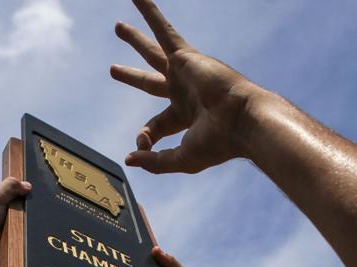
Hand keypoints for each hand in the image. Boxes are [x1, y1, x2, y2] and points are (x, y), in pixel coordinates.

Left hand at [0, 177, 33, 266]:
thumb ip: (9, 187)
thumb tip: (26, 185)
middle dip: (20, 203)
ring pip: (17, 212)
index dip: (15, 187)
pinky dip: (22, 227)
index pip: (4, 183)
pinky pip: (18, 225)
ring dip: (22, 216)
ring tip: (24, 220)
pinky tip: (24, 229)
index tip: (24, 192)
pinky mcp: (4, 232)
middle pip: (13, 198)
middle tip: (25, 208)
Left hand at [111, 0, 262, 173]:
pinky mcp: (186, 57)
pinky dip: (150, 14)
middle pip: (150, 82)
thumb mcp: (182, 158)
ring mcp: (185, 73)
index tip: (141, 147)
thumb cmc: (220, 143)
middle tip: (114, 70)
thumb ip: (155, 162)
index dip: (144, 138)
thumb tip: (129, 159)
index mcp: (185, 119)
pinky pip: (164, 30)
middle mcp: (184, 93)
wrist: (243, 122)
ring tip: (118, 27)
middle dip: (132, 77)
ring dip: (136, 38)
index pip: (155, 127)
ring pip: (153, 51)